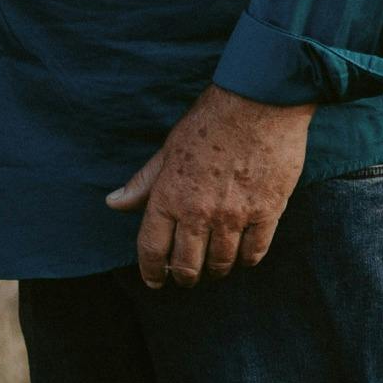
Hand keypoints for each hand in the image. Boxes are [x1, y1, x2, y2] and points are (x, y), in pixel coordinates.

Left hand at [106, 85, 313, 287]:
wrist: (260, 101)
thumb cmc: (210, 121)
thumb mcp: (168, 149)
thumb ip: (143, 183)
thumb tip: (114, 204)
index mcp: (170, 196)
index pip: (152, 249)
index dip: (151, 271)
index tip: (154, 280)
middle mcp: (200, 213)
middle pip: (187, 265)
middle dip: (184, 277)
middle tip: (186, 278)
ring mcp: (235, 215)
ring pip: (221, 263)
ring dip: (215, 271)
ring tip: (213, 269)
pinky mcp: (267, 212)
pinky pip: (255, 251)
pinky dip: (247, 259)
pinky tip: (243, 256)